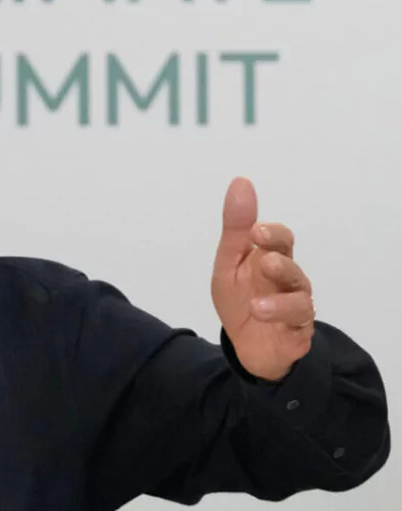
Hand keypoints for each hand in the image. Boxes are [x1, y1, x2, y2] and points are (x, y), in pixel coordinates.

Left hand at [210, 177, 314, 381]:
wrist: (246, 345)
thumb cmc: (240, 298)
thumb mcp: (229, 264)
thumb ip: (236, 228)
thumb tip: (241, 182)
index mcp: (272, 258)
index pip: (281, 240)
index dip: (272, 234)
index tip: (256, 230)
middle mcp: (289, 280)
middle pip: (292, 266)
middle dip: (280, 263)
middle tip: (265, 259)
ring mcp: (296, 305)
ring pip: (299, 296)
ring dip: (279, 298)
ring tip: (257, 302)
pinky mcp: (298, 330)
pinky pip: (296, 322)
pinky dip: (278, 317)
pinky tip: (260, 313)